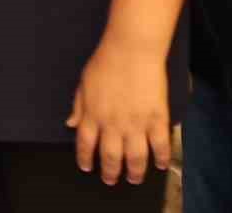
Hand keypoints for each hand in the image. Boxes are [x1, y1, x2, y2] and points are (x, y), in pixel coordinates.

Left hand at [66, 38, 171, 184]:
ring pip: (135, 158)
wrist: (132, 50)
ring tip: (134, 178)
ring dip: (134, 172)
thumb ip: (78, 106)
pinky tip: (160, 165)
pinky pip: (160, 146)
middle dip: (110, 172)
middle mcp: (113, 124)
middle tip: (111, 180)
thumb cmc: (105, 62)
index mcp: (92, 114)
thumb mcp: (83, 83)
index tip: (87, 167)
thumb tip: (70, 124)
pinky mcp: (157, 119)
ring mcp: (136, 124)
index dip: (85, 158)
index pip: (85, 144)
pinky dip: (161, 159)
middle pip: (110, 157)